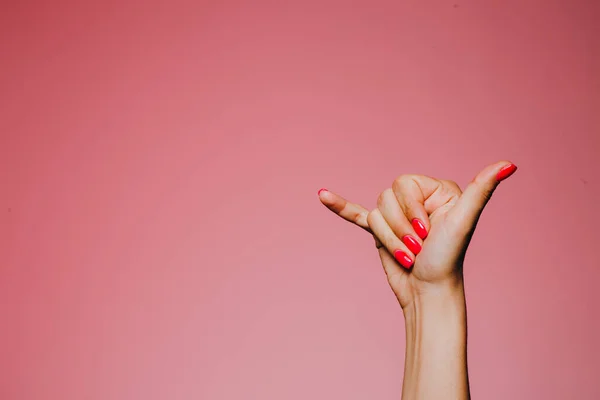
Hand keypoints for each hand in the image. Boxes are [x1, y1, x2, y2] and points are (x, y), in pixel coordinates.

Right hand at [318, 161, 516, 308]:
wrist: (428, 293)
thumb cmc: (448, 259)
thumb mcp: (463, 220)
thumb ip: (481, 189)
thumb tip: (509, 164)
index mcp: (434, 189)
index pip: (403, 184)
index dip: (410, 210)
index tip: (427, 232)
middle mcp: (415, 198)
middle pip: (385, 198)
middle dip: (398, 228)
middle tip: (417, 247)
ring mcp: (396, 215)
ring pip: (374, 214)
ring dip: (387, 239)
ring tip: (407, 254)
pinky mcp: (380, 231)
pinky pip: (356, 214)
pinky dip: (340, 207)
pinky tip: (323, 195)